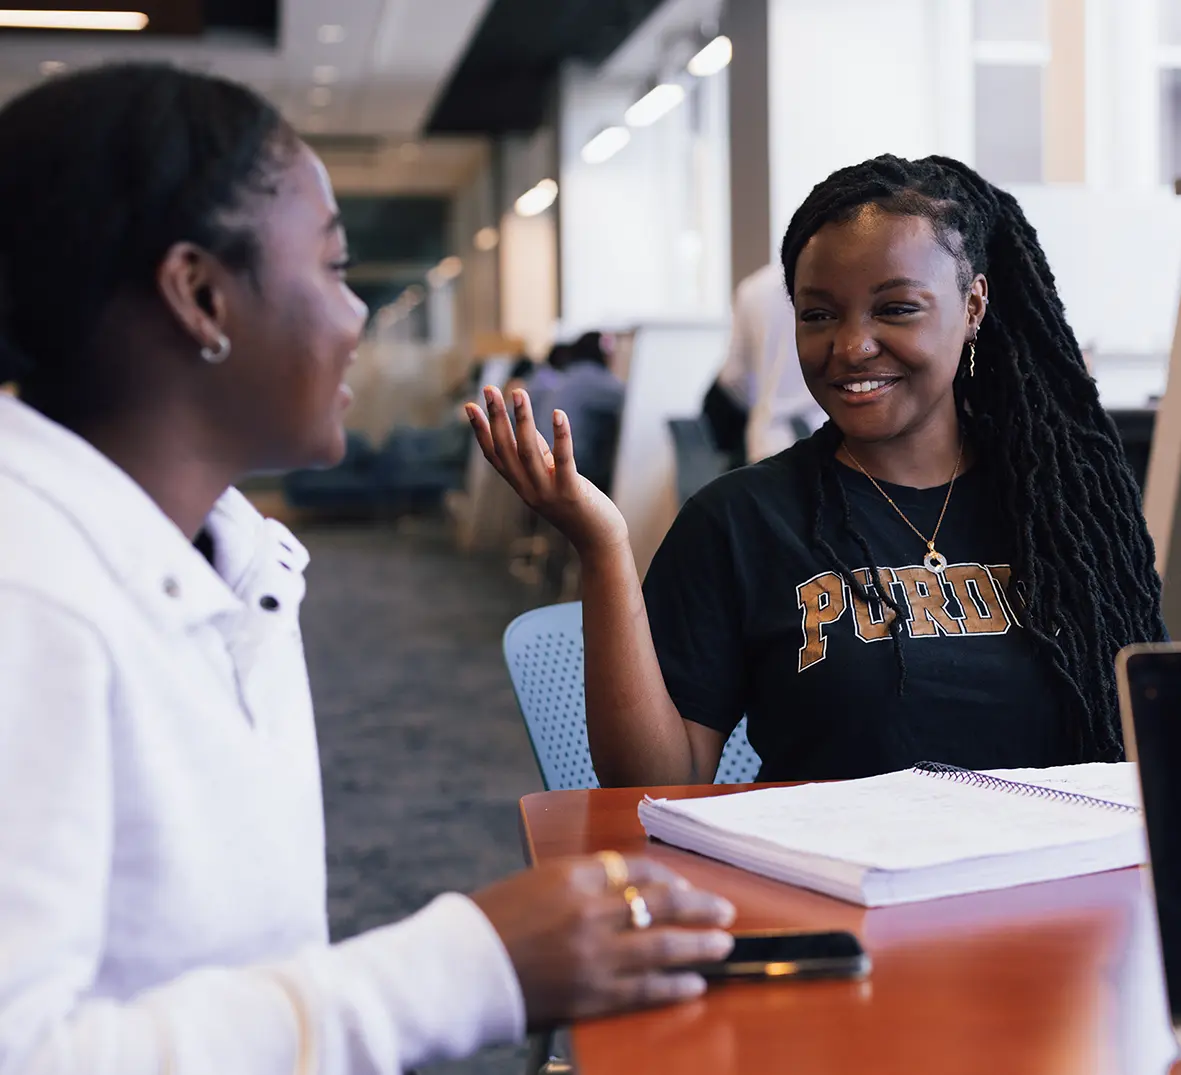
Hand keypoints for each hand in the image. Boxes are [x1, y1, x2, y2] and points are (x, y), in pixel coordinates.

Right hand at [465, 386, 628, 556]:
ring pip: (528, 452)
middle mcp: (528, 490)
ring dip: (522, 420)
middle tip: (489, 388)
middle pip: (506, 449)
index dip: (480, 431)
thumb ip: (539, 455)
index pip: (494, 455)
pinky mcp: (570, 493)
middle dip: (496, 417)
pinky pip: (563, 460)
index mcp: (521, 486)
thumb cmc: (577, 506)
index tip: (469, 406)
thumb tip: (527, 426)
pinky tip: (558, 414)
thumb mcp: (552, 479)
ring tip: (518, 392)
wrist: (598, 541)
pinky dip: (560, 436)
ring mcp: (547, 493)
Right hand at [471, 855, 735, 1028]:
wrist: (459, 968)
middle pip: (660, 902)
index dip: (667, 876)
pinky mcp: (592, 994)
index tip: (683, 884)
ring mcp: (594, 954)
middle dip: (699, 906)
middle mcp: (589, 910)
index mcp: (572, 875)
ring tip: (722, 943)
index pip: (636, 868)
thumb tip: (625, 891)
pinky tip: (694, 984)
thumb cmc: (491, 922)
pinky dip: (674, 985)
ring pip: (663, 944)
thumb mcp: (536, 883)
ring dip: (699, 943)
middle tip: (725, 909)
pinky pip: (645, 989)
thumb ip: (580, 884)